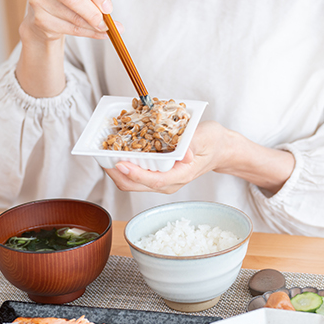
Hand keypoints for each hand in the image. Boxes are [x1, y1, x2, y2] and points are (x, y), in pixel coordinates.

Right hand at [21, 0, 118, 42]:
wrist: (45, 11)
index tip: (109, 6)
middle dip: (94, 11)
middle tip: (107, 21)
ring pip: (72, 16)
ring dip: (93, 25)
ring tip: (107, 28)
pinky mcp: (39, 19)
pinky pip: (69, 28)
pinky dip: (88, 33)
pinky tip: (100, 33)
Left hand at [105, 121, 228, 193]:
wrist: (220, 150)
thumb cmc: (213, 143)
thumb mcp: (206, 138)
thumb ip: (193, 145)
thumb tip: (184, 154)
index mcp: (180, 175)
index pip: (153, 180)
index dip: (134, 174)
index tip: (119, 162)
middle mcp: (168, 183)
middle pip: (135, 185)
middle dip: (116, 172)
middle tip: (103, 154)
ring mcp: (161, 181)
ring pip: (131, 183)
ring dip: (116, 170)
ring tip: (106, 152)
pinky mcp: (157, 176)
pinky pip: (135, 176)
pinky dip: (123, 166)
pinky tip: (118, 152)